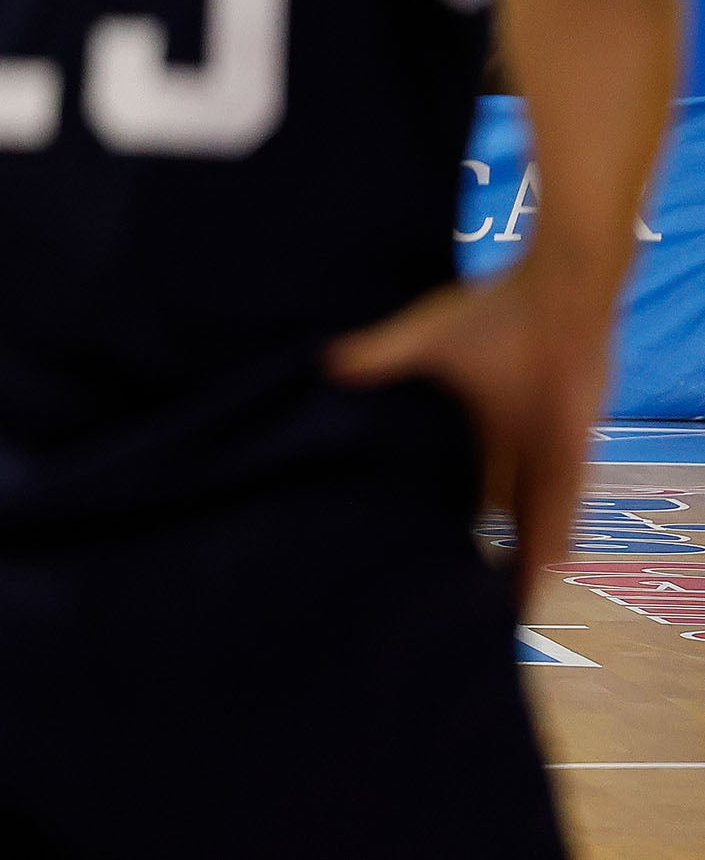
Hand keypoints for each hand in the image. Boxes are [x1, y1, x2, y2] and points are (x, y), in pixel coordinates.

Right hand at [327, 268, 606, 607]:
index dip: (467, 518)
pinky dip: (554, 535)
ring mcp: (550, 447)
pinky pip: (564, 503)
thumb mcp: (424, 339)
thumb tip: (324, 363)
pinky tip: (547, 570)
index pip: (479, 484)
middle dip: (498, 548)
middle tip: (476, 592)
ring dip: (529, 555)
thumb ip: (380, 355)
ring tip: (511, 602)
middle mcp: (522, 443)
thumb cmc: (495, 310)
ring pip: (539, 517)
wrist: (557, 293)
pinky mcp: (572, 444)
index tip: (445, 546)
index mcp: (490, 423)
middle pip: (511, 511)